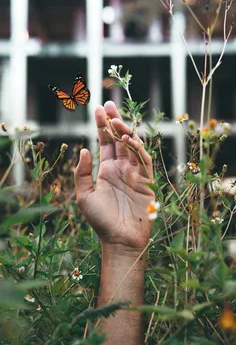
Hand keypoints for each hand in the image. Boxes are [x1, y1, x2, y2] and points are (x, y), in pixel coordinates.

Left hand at [74, 101, 154, 249]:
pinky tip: (128, 138)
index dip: (102, 125)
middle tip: (109, 104)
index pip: (105, 142)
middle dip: (114, 121)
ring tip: (115, 120)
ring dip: (124, 131)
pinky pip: (143, 160)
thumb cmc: (101, 221)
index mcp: (107, 170)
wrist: (120, 239)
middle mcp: (121, 168)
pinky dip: (137, 148)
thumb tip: (85, 149)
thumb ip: (82, 173)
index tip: (98, 109)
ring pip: (132, 146)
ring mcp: (134, 173)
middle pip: (119, 139)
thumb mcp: (85, 196)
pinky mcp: (146, 180)